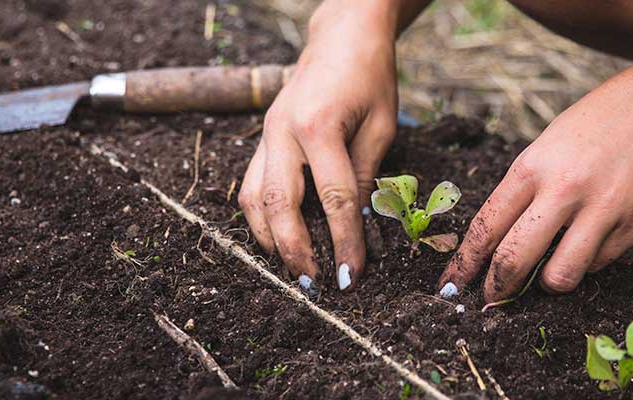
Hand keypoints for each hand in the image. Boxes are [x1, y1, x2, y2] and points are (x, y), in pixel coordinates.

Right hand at [238, 4, 398, 292]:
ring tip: (292, 270)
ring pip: (254, 199)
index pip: (334, 199)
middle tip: (314, 283)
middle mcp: (282, 133)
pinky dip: (260, 218)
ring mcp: (266, 136)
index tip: (352, 274)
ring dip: (269, 240)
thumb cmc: (369, 77)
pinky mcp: (261, 139)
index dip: (345, 242)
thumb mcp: (381, 125)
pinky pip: (251, 186)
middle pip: (280, 205)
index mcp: (319, 126)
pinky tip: (276, 240)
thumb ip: (368, 174)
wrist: (340, 38)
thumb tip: (362, 226)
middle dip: (296, 251)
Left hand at [437, 68, 632, 302]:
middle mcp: (564, 189)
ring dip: (548, 282)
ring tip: (550, 270)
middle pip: (513, 260)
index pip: (486, 227)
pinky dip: (588, 261)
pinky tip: (593, 238)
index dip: (465, 264)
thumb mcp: (550, 144)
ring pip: (559, 277)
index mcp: (533, 166)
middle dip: (496, 290)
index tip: (452, 285)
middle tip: (492, 301)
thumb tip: (500, 241)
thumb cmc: (601, 122)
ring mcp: (602, 209)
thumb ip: (527, 188)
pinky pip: (598, 263)